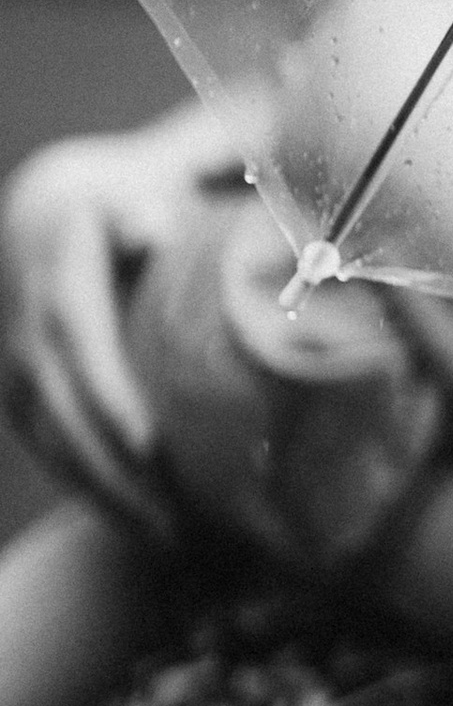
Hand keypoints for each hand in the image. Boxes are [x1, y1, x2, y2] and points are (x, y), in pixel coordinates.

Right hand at [0, 118, 220, 533]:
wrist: (51, 198)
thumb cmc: (146, 180)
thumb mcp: (165, 165)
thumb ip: (182, 173)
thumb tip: (151, 228)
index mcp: (61, 243)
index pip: (75, 335)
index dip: (106, 395)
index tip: (150, 447)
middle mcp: (24, 300)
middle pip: (57, 398)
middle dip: (108, 466)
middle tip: (173, 522)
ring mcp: (8, 343)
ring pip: (43, 429)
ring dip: (96, 490)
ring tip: (164, 540)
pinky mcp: (10, 378)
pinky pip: (40, 439)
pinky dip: (81, 483)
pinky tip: (132, 522)